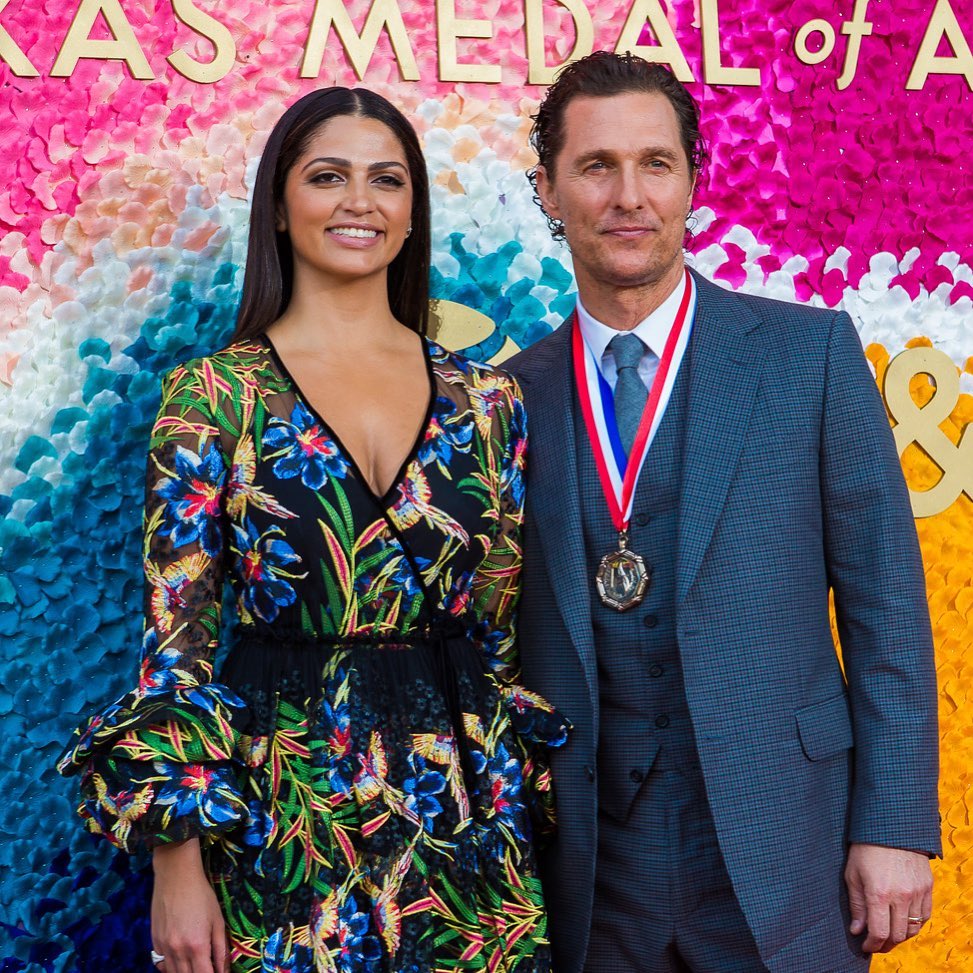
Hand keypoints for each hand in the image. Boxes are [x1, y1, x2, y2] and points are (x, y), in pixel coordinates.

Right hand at [151, 838, 229, 972]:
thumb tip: (224, 971)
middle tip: (208, 967)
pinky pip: (162, 965)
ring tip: (197, 965)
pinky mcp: (154, 943)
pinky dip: (172, 968)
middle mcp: (178, 951)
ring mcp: (164, 948)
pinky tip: (181, 962)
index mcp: (197, 946)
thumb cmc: (201, 895)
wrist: (176, 876)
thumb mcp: (218, 921)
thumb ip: (221, 950)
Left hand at [845, 842, 932, 951]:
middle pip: (897, 935)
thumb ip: (856, 904)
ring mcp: (917, 892)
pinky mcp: (928, 887)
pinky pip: (925, 916)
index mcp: (879, 893)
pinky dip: (914, 924)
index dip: (872, 944)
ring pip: (913, 929)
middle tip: (876, 943)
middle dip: (885, 944)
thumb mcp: (852, 873)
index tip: (865, 946)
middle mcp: (901, 896)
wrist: (891, 826)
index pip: (879, 932)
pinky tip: (903, 921)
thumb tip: (857, 930)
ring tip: (888, 933)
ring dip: (900, 936)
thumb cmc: (865, 847)